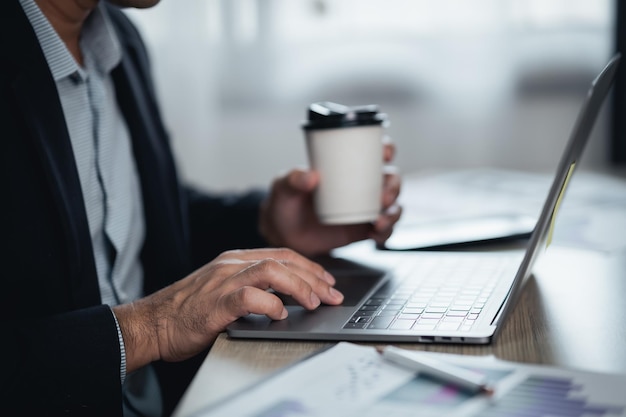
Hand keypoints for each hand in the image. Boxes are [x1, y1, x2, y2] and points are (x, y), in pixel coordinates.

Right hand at [112, 248, 342, 371]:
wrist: (153, 323)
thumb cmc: (189, 310)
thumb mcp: (224, 289)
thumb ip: (252, 286)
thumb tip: (287, 297)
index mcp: (235, 259)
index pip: (282, 254)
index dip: (309, 266)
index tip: (327, 280)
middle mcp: (231, 264)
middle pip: (283, 260)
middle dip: (314, 277)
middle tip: (332, 294)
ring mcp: (223, 281)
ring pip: (271, 270)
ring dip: (299, 286)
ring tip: (314, 302)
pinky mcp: (216, 302)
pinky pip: (250, 296)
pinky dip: (271, 304)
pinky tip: (280, 314)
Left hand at [259, 140, 401, 255]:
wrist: (282, 233)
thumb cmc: (284, 202)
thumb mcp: (284, 186)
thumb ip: (294, 178)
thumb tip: (312, 176)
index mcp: (346, 167)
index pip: (373, 152)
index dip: (385, 149)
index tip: (385, 153)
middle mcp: (361, 185)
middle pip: (390, 179)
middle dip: (393, 186)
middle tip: (382, 197)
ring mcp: (364, 208)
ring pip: (391, 205)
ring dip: (393, 212)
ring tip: (380, 221)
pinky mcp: (363, 230)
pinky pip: (383, 230)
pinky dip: (385, 233)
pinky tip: (376, 234)